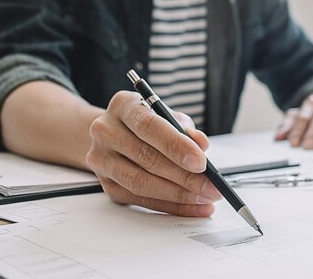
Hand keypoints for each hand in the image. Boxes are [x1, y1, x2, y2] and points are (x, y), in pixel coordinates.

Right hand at [86, 91, 221, 216]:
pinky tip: (191, 207)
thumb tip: (202, 145)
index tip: (201, 162)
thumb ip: (185, 129)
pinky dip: (170, 206)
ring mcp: (101, 160)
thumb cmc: (148, 122)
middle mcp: (106, 131)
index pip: (148, 126)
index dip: (176, 146)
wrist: (115, 134)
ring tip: (204, 198)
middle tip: (211, 186)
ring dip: (178, 195)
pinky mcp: (107, 185)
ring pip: (141, 183)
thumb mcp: (168, 116)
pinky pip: (140, 201)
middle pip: (146, 158)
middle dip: (184, 176)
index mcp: (123, 106)